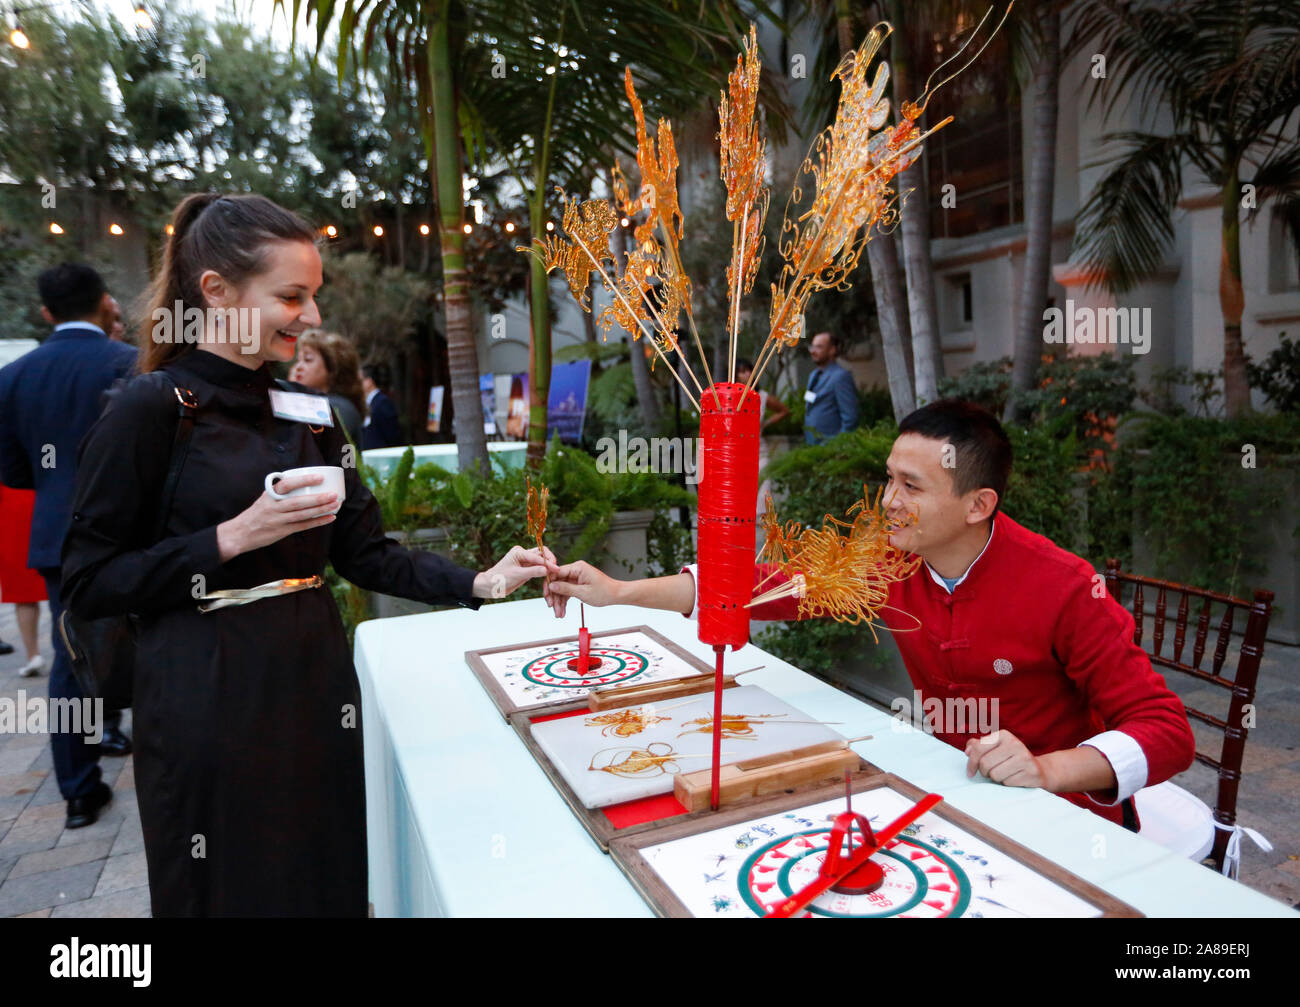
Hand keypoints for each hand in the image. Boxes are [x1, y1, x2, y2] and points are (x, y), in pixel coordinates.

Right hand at [216, 474, 338, 561]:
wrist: (240, 533)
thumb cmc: (257, 513)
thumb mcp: (265, 498)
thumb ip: (280, 492)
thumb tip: (302, 482)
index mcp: (270, 495)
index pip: (287, 485)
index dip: (303, 480)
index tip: (319, 477)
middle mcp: (273, 507)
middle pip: (298, 502)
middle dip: (318, 498)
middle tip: (334, 494)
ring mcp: (277, 520)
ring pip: (302, 515)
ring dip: (321, 510)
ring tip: (335, 504)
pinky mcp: (281, 532)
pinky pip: (302, 526)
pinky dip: (317, 522)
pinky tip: (330, 518)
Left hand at [473, 545, 557, 599]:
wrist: (490, 586)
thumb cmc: (499, 578)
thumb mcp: (517, 575)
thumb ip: (532, 572)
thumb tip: (547, 570)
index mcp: (519, 552)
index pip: (537, 555)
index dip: (547, 563)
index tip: (556, 569)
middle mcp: (523, 554)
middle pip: (542, 553)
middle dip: (550, 561)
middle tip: (557, 570)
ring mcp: (525, 561)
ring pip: (541, 561)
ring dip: (548, 566)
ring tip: (555, 574)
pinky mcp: (527, 569)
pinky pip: (539, 568)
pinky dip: (545, 572)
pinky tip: (550, 576)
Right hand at [543, 560, 622, 617]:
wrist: (616, 595)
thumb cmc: (604, 592)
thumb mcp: (583, 592)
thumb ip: (566, 589)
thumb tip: (552, 586)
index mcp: (577, 568)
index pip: (556, 573)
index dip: (549, 584)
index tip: (546, 596)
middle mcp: (576, 570)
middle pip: (557, 582)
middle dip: (554, 596)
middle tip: (552, 607)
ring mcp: (576, 577)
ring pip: (561, 589)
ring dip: (559, 602)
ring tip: (559, 614)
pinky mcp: (578, 584)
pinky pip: (567, 591)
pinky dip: (564, 601)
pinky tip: (562, 611)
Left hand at [964, 730, 1047, 788]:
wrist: (1038, 770)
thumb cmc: (1010, 759)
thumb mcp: (995, 748)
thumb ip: (978, 746)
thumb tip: (967, 751)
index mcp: (1003, 735)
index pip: (978, 749)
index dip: (971, 763)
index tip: (971, 772)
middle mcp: (1015, 743)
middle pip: (985, 764)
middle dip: (984, 772)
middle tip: (990, 773)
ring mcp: (1024, 757)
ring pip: (995, 775)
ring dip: (996, 779)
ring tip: (1004, 774)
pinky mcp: (1031, 772)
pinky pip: (1007, 783)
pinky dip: (1007, 783)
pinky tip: (1014, 778)